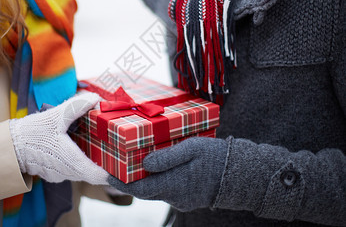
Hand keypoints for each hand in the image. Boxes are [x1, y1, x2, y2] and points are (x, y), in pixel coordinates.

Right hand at [9, 92, 108, 184]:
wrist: (10, 145)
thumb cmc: (32, 133)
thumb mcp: (55, 116)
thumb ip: (76, 106)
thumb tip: (94, 98)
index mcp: (71, 161)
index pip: (98, 176)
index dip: (112, 173)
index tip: (121, 166)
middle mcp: (67, 172)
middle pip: (92, 173)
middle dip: (103, 163)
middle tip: (114, 150)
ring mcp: (59, 175)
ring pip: (81, 171)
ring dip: (89, 161)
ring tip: (99, 146)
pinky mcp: (53, 173)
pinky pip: (70, 169)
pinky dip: (77, 160)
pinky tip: (79, 147)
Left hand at [108, 137, 227, 210]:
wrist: (241, 174)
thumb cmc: (216, 157)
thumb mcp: (191, 149)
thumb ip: (167, 157)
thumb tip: (145, 162)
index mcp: (173, 184)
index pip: (138, 190)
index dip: (121, 183)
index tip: (107, 174)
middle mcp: (175, 196)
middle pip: (145, 190)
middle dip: (131, 179)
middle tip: (120, 164)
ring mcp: (182, 199)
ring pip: (157, 190)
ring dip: (147, 179)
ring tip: (139, 161)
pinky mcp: (189, 198)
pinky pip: (168, 190)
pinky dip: (160, 180)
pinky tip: (161, 167)